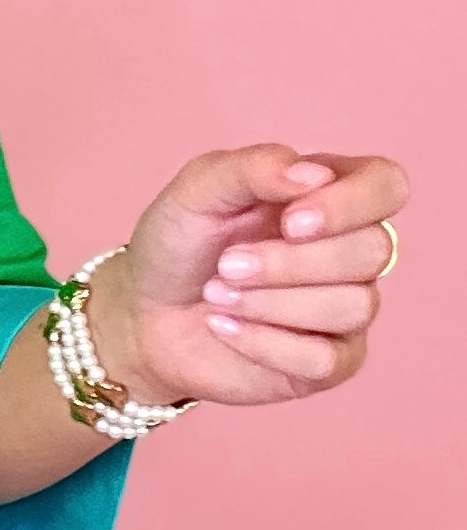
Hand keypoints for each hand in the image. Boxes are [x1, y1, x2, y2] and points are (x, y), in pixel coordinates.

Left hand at [87, 143, 407, 408]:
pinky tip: (226, 329)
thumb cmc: (179, 245)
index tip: (290, 221)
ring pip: (352, 305)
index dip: (351, 204)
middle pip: (372, 251)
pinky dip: (266, 343)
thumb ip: (253, 167)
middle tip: (226, 265)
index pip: (386, 186)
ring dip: (271, 303)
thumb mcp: (198, 190)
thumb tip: (314, 176)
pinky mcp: (330, 362)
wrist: (144, 315)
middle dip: (291, 262)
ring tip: (217, 296)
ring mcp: (346, 309)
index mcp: (330, 196)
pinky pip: (327, 359)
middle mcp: (351, 251)